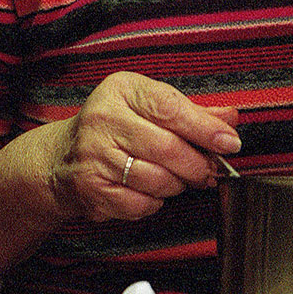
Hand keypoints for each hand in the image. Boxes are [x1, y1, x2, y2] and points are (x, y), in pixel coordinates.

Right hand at [49, 71, 240, 223]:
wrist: (62, 156)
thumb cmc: (116, 126)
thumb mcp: (149, 105)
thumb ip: (192, 112)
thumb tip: (230, 117)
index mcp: (122, 91)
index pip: (171, 109)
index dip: (206, 129)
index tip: (230, 143)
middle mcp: (102, 120)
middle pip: (167, 148)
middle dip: (197, 164)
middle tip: (211, 170)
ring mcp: (93, 155)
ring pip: (156, 179)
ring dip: (178, 184)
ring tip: (179, 178)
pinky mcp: (90, 188)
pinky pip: (139, 203)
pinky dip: (155, 202)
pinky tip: (152, 190)